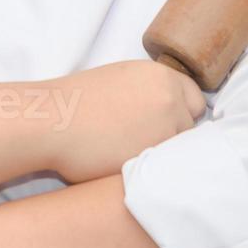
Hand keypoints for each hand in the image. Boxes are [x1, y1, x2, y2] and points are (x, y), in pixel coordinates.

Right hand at [47, 58, 206, 183]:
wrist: (51, 121)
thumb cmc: (76, 102)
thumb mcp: (121, 80)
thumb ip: (151, 92)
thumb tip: (167, 111)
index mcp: (161, 77)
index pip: (196, 99)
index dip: (181, 112)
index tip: (165, 122)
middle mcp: (170, 101)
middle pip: (191, 126)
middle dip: (174, 134)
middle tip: (144, 140)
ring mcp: (164, 131)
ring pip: (178, 151)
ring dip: (161, 154)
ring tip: (128, 153)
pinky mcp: (152, 159)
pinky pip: (162, 169)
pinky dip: (149, 170)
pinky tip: (123, 164)